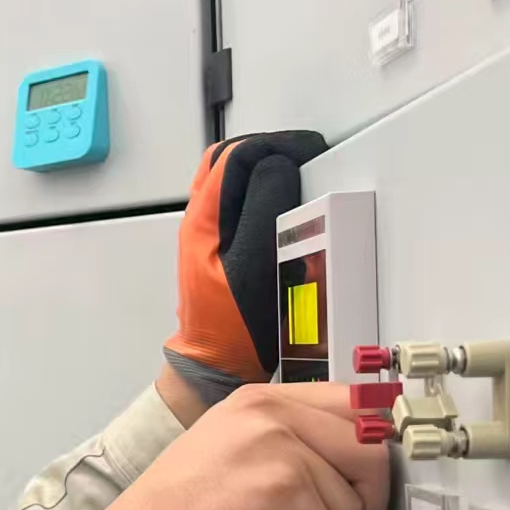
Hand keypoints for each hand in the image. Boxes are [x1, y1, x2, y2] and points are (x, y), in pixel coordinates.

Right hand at [86, 383, 388, 509]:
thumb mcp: (229, 453)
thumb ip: (286, 444)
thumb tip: (351, 463)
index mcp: (258, 401)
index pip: (352, 405)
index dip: (377, 444)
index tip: (382, 474)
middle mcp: (271, 418)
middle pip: (371, 452)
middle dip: (370, 506)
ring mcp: (282, 456)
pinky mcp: (287, 500)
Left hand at [163, 131, 328, 407]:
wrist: (214, 365)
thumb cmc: (234, 325)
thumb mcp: (255, 263)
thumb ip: (265, 208)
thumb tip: (277, 164)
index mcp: (204, 220)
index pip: (235, 156)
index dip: (276, 144)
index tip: (310, 149)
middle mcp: (199, 223)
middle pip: (226, 162)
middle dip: (266, 149)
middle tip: (304, 155)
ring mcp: (205, 237)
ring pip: (229, 181)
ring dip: (262, 168)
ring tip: (297, 172)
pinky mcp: (216, 251)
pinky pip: (235, 204)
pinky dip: (259, 192)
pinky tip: (282, 203)